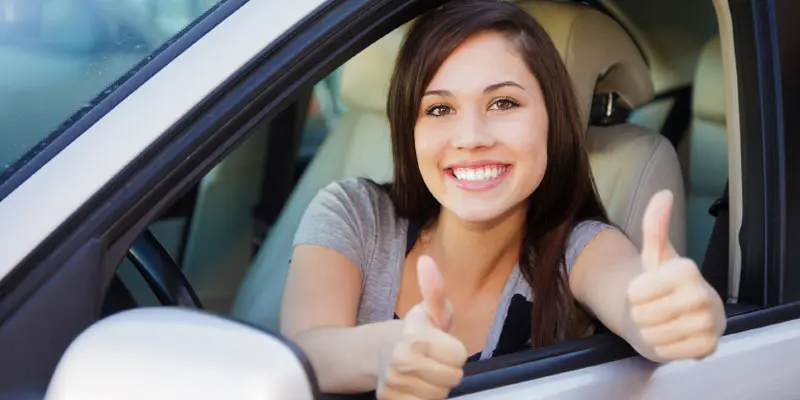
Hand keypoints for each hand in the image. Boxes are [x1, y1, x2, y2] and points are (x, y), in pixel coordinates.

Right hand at [376, 255, 468, 399]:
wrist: (381, 352)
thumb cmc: (417, 330)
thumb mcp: (430, 309)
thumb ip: (434, 288)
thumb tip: (426, 260)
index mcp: (415, 336)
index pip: (460, 356)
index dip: (455, 350)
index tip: (442, 343)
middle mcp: (402, 360)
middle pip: (453, 378)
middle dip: (447, 369)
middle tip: (433, 359)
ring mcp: (394, 383)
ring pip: (440, 395)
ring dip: (436, 385)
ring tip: (425, 371)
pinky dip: (423, 398)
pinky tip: (415, 385)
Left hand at [628, 190, 724, 360]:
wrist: (678, 315)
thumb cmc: (662, 283)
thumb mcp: (654, 254)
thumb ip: (655, 225)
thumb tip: (664, 193)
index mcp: (688, 269)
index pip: (635, 292)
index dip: (633, 294)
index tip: (647, 289)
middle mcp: (704, 295)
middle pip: (642, 315)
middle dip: (641, 314)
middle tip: (654, 308)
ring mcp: (710, 324)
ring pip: (653, 335)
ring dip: (650, 331)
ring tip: (662, 321)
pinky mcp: (709, 347)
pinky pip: (667, 352)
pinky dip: (663, 347)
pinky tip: (673, 335)